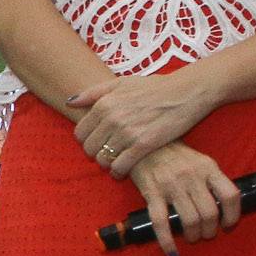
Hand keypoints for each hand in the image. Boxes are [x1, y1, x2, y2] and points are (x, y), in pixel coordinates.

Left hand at [70, 66, 221, 178]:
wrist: (185, 93)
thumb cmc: (155, 87)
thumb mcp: (121, 83)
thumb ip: (94, 92)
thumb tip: (70, 101)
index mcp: (104, 103)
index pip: (80, 133)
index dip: (86, 141)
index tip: (96, 142)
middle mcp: (112, 118)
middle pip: (90, 148)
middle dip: (96, 154)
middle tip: (106, 154)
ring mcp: (127, 133)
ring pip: (104, 159)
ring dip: (108, 164)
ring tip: (115, 162)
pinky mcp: (143, 145)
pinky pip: (121, 167)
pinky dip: (119, 172)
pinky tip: (123, 171)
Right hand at [122, 141, 241, 255]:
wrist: (143, 143)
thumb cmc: (175, 155)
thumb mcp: (200, 161)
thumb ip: (212, 180)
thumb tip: (225, 207)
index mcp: (208, 167)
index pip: (230, 195)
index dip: (233, 215)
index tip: (228, 224)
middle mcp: (192, 177)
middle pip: (210, 213)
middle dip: (210, 230)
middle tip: (206, 233)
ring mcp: (171, 186)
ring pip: (191, 220)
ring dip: (194, 236)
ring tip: (192, 237)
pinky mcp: (152, 194)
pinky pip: (161, 224)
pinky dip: (168, 242)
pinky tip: (173, 254)